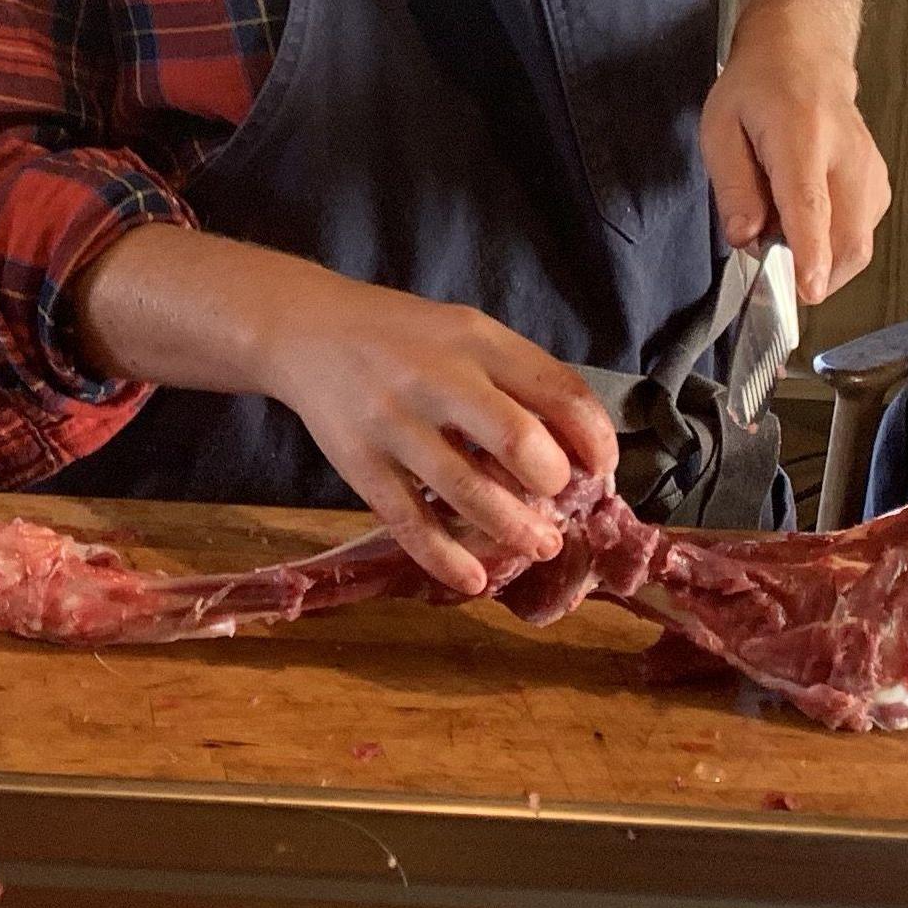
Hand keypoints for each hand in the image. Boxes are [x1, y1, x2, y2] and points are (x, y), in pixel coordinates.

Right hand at [259, 272, 620, 597]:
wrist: (304, 329)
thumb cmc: (401, 336)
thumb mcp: (463, 333)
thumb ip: (515, 378)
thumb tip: (577, 448)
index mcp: (474, 340)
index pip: (556, 390)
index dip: (594, 438)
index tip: (602, 469)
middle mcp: (435, 377)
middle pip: (515, 439)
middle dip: (553, 482)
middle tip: (558, 500)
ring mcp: (393, 421)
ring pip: (466, 490)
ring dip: (514, 529)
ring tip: (538, 545)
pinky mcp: (359, 462)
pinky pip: (408, 519)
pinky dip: (445, 557)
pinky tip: (473, 578)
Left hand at [700, 25, 889, 304]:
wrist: (805, 56)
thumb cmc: (759, 88)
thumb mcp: (720, 128)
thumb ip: (732, 186)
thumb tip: (745, 237)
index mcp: (803, 136)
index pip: (812, 205)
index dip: (809, 252)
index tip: (806, 289)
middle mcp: (848, 156)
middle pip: (847, 237)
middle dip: (811, 270)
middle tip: (769, 253)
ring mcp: (871, 172)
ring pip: (857, 244)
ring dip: (819, 256)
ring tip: (780, 221)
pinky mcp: (879, 186)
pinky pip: (860, 234)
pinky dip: (831, 243)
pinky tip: (803, 219)